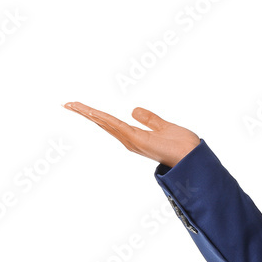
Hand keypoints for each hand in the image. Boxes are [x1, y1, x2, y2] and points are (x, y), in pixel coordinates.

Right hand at [63, 101, 199, 167]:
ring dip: (89, 114)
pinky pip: (117, 126)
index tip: (81, 107)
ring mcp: (132, 141)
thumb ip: (149, 119)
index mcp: (135, 137)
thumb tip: (133, 110)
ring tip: (72, 105)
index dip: (95, 115)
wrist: (193, 157)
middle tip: (68, 104)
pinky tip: (92, 112)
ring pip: (106, 124)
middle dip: (86, 114)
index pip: (111, 123)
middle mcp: (130, 141)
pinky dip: (103, 119)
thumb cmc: (183, 146)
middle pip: (103, 124)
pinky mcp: (137, 140)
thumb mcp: (164, 126)